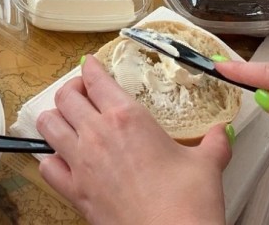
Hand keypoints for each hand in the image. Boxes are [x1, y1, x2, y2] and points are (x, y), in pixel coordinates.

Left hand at [36, 57, 230, 224]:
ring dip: (55, 117)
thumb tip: (221, 134)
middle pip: (66, 96)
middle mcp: (97, 134)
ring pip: (48, 124)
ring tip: (67, 119)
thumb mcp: (207, 165)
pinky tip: (62, 158)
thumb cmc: (187, 203)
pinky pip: (46, 166)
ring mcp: (81, 163)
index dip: (90, 67)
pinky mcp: (74, 191)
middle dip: (71, 89)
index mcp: (127, 117)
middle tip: (82, 93)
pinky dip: (50, 158)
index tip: (90, 65)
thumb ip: (213, 143)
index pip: (95, 78)